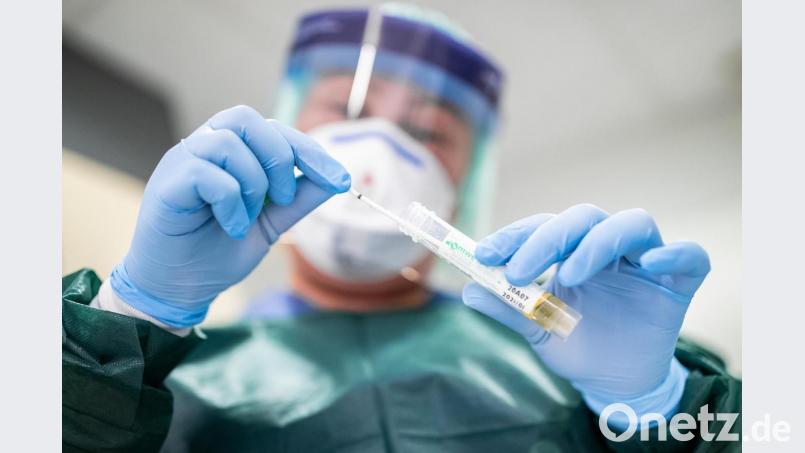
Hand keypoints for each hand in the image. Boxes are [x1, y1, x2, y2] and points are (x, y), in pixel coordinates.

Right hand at [110, 105, 350, 327]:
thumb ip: (298, 199)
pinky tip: (232, 227)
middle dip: (280, 157)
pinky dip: (230, 201)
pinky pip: (206, 173)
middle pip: (247, 120)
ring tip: (248, 219)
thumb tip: (336, 178)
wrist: (178, 288)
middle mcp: (205, 148)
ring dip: (253, 183)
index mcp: (231, 153)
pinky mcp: (167, 183)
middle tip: (283, 198)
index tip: (339, 180)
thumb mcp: (271, 223)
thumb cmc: (217, 251)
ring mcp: (183, 162)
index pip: (273, 130)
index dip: (309, 150)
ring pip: (228, 142)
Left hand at [462, 204, 709, 424]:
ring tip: (570, 275)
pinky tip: (650, 264)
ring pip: (633, 224)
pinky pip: (689, 256)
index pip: (545, 227)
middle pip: (584, 218)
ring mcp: (645, 262)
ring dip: (598, 243)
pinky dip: (674, 253)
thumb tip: (468, 290)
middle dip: (547, 240)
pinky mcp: (679, 283)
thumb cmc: (577, 346)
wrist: (616, 383)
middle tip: (517, 272)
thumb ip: (508, 308)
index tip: (484, 255)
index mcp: (572, 251)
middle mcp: (607, 248)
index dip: (515, 236)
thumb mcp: (538, 330)